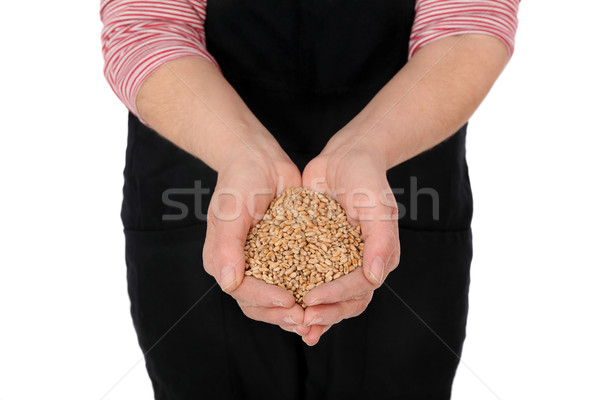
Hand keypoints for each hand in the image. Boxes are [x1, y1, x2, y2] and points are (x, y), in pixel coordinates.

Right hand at [202, 144, 310, 335]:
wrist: (259, 159)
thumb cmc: (239, 180)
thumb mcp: (231, 209)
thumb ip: (227, 245)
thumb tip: (227, 282)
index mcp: (222, 260)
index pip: (242, 292)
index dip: (265, 301)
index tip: (289, 302)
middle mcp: (240, 266)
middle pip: (258, 303)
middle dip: (281, 314)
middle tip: (306, 318)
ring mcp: (262, 263)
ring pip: (276, 298)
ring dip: (296, 310)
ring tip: (317, 316)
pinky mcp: (283, 256)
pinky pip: (294, 280)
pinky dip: (307, 292)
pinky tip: (326, 298)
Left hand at [299, 140, 399, 344]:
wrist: (345, 156)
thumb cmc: (366, 176)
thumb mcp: (376, 204)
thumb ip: (380, 240)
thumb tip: (376, 277)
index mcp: (379, 257)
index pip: (360, 287)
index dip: (336, 297)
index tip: (311, 300)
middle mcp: (360, 263)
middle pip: (347, 301)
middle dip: (325, 313)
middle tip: (301, 321)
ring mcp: (339, 260)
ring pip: (329, 296)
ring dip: (313, 313)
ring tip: (293, 325)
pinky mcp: (318, 252)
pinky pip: (309, 277)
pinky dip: (298, 293)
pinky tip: (280, 304)